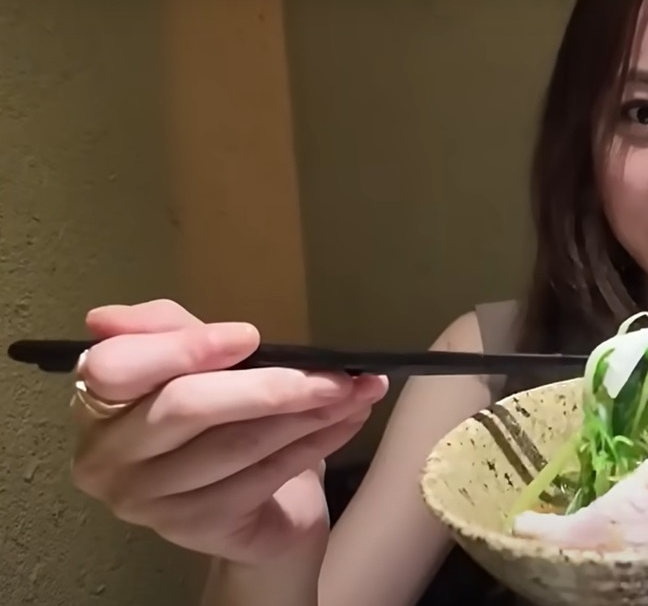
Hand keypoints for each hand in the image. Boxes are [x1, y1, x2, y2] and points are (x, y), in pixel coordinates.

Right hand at [69, 300, 387, 564]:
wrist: (256, 513)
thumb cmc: (223, 426)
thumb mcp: (200, 367)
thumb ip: (169, 332)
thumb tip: (108, 317)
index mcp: (94, 402)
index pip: (115, 367)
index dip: (183, 347)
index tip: (250, 336)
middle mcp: (106, 457)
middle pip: (186, 405)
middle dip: (270, 384)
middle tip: (336, 372)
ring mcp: (146, 500)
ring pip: (236, 442)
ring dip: (308, 413)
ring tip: (356, 391)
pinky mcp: (193, 528)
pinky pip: (264, 475)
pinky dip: (316, 443)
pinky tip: (348, 421)